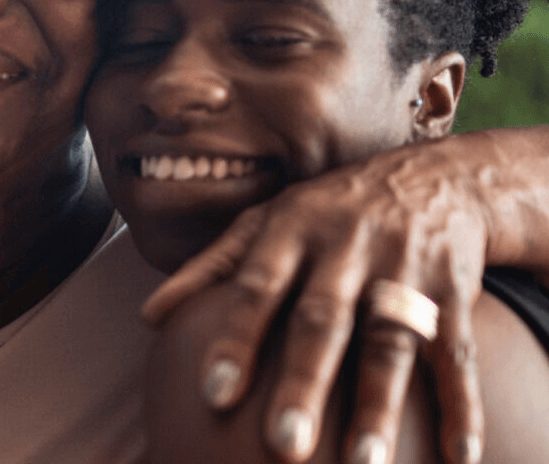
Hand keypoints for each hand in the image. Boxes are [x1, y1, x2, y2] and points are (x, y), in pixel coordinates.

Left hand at [142, 138, 488, 463]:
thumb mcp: (269, 218)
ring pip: (389, 337)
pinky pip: (457, 349)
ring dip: (379, 402)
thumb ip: (212, 264)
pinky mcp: (453, 287)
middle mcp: (344, 246)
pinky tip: (459, 455)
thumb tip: (149, 315)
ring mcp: (402, 266)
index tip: (213, 392)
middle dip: (304, 380)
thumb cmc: (329, 207)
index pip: (257, 284)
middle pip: (323, 317)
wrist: (430, 177)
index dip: (236, 336)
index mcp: (292, 229)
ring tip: (365, 463)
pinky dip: (462, 402)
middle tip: (284, 444)